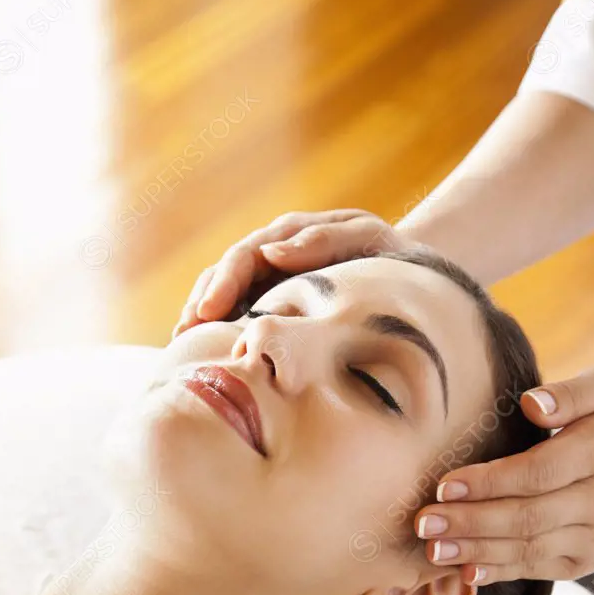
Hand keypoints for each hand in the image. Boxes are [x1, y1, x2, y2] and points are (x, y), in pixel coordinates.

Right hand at [172, 209, 405, 334]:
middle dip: (202, 303)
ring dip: (199, 319)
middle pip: (222, 277)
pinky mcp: (271, 309)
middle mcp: (270, 258)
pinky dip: (219, 334)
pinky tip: (205, 356)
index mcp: (289, 238)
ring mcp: (268, 285)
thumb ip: (323, 240)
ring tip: (182, 347)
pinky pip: (238, 319)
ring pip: (222, 297)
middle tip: (185, 335)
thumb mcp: (366, 239)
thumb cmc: (389, 257)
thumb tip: (270, 253)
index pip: (244, 256)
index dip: (223, 282)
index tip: (209, 310)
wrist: (410, 277)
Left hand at [414, 368, 593, 583]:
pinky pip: (538, 569)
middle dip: (470, 522)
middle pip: (526, 517)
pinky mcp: (586, 562)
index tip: (445, 484)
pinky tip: (465, 570)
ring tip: (432, 549)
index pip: (537, 473)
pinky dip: (500, 572)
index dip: (489, 482)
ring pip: (529, 549)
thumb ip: (572, 393)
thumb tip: (530, 404)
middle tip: (423, 522)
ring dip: (476, 551)